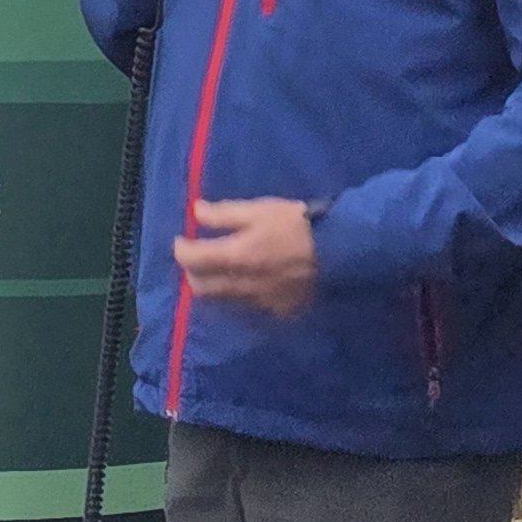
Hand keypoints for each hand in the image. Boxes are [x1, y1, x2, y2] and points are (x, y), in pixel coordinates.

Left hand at [175, 196, 318, 315]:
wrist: (340, 251)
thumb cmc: (298, 224)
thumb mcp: (260, 210)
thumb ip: (225, 214)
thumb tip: (196, 212)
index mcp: (235, 256)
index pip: (192, 259)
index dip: (181, 249)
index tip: (181, 240)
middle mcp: (241, 285)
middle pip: (202, 288)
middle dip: (192, 273)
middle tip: (196, 258)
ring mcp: (259, 302)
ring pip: (223, 300)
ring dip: (214, 286)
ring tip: (219, 272)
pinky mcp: (277, 311)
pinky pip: (247, 308)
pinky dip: (238, 297)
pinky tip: (246, 285)